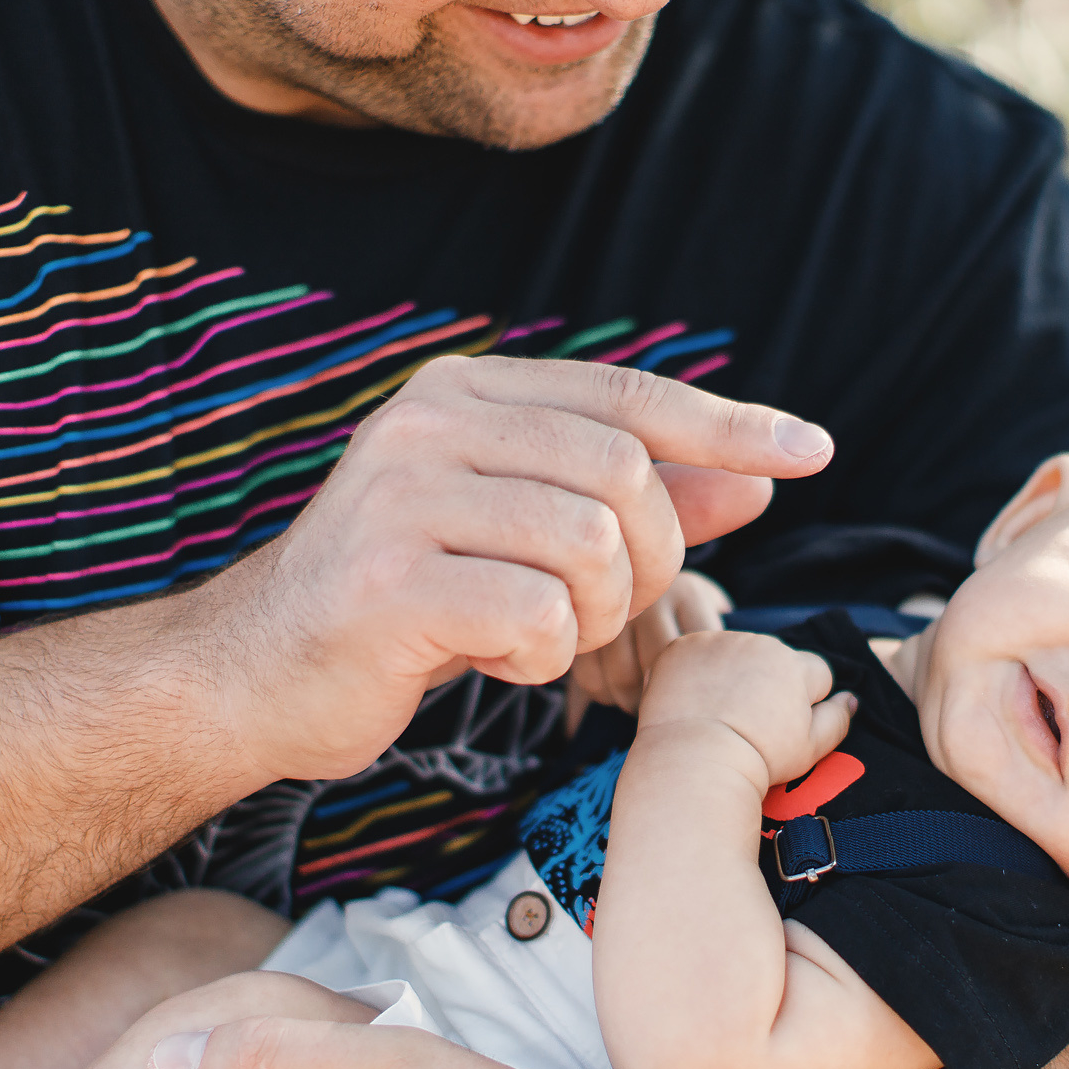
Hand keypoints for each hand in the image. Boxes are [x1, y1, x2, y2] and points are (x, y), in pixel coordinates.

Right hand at [184, 356, 832, 780]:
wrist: (256, 674)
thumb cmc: (404, 605)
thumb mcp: (526, 539)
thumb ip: (635, 501)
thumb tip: (761, 477)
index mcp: (464, 394)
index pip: (629, 395)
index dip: (731, 425)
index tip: (813, 451)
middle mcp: (429, 424)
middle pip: (626, 475)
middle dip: (650, 560)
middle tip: (604, 610)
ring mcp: (404, 499)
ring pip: (593, 546)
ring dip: (596, 617)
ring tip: (542, 636)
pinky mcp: (390, 582)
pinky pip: (540, 616)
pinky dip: (543, 656)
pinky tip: (495, 659)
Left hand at [634, 630, 856, 790]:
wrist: (694, 761)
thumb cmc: (756, 760)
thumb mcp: (810, 749)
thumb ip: (837, 720)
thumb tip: (851, 699)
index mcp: (795, 665)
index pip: (816, 672)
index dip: (804, 701)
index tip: (781, 727)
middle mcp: (758, 643)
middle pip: (772, 659)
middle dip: (766, 682)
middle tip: (746, 722)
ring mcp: (717, 641)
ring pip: (734, 652)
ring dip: (731, 672)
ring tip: (717, 713)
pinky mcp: (681, 647)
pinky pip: (696, 653)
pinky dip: (695, 671)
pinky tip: (691, 702)